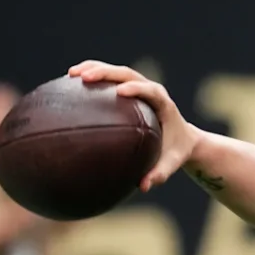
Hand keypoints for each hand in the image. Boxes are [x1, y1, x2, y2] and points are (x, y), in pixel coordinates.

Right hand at [67, 60, 200, 191]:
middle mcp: (151, 90)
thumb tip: (143, 186)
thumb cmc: (176, 151)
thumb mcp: (171, 163)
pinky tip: (70, 82)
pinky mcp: (131, 88)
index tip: (120, 91)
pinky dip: (92, 76)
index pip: (150, 90)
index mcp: (163, 103)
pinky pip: (110, 79)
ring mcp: (140, 86)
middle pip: (128, 74)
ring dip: (95, 68)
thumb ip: (160, 174)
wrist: (183, 138)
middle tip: (83, 77)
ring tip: (71, 74)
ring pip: (117, 72)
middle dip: (106, 72)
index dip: (136, 88)